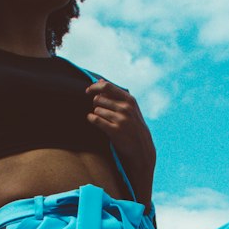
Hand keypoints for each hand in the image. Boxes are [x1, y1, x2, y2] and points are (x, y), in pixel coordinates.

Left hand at [85, 79, 155, 205]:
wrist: (141, 147)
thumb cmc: (133, 125)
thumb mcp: (129, 107)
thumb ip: (114, 94)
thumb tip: (100, 80)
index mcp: (129, 100)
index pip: (107, 86)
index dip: (94, 87)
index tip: (87, 91)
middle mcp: (126, 108)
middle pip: (99, 99)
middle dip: (95, 104)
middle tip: (99, 110)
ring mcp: (121, 119)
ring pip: (96, 110)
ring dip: (96, 114)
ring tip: (103, 120)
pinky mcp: (115, 131)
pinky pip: (96, 119)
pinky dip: (91, 119)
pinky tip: (93, 120)